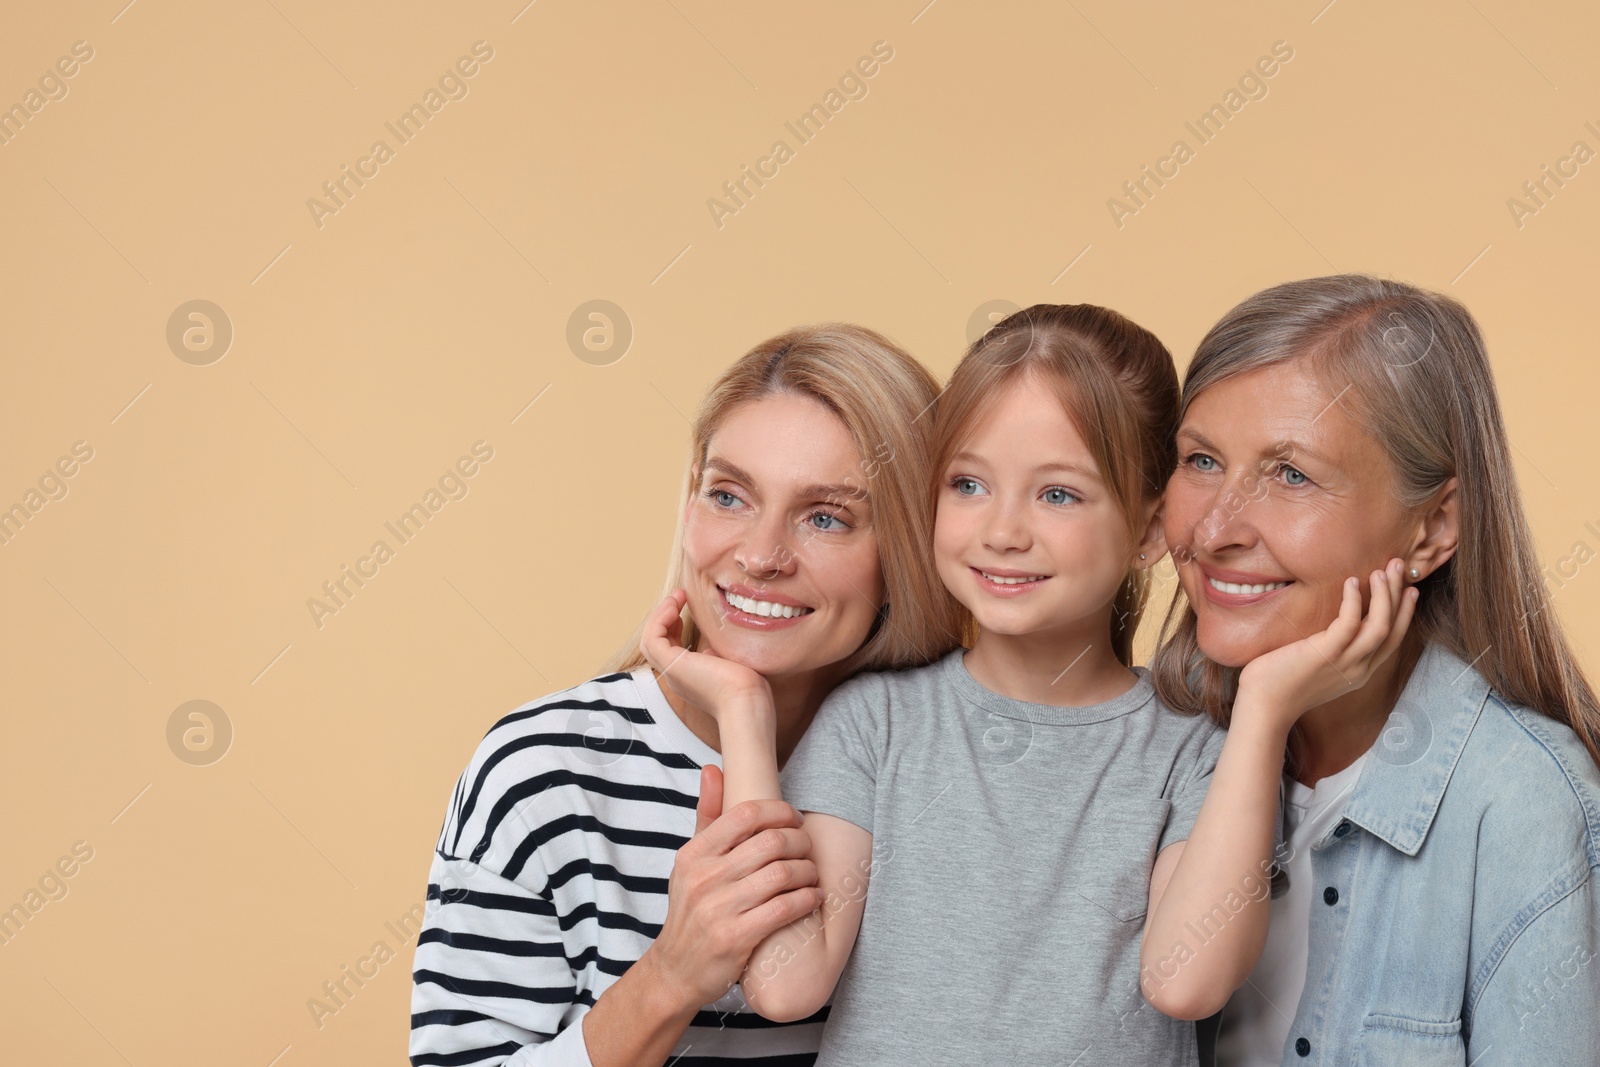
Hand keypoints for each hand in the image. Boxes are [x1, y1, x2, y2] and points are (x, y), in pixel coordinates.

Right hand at [640, 589, 771, 720]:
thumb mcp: (730, 663)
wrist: (747, 702)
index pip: (671, 648)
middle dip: (665, 617)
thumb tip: (711, 646)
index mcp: (690, 678)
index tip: (688, 606)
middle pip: (657, 644)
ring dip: (660, 615)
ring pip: (650, 641)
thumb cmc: (748, 687)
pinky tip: (675, 605)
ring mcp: (672, 672)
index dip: (675, 625)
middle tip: (680, 595)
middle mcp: (677, 677)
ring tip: (676, 596)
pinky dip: (659, 619)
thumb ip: (718, 653)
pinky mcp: (671, 665)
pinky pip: (652, 638)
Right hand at [641, 765, 823, 1009]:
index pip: (746, 814)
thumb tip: (712, 768)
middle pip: (771, 842)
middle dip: (800, 841)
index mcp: (694, 854)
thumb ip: (706, 816)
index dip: (780, 811)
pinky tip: (812, 898)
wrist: (675, 971)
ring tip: (812, 874)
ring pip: (782, 874)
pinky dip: (807, 900)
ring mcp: (719, 909)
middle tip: (808, 847)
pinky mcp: (735, 939)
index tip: (795, 819)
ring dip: (808, 872)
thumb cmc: (691, 910)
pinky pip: (785, 909)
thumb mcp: (690, 863)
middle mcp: (704, 878)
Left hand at [1235, 557, 1418, 732]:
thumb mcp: (1317, 669)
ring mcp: (1345, 663)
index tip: (1409, 589)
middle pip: (1392, 629)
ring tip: (1380, 570)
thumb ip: (1332, 651)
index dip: (1404, 613)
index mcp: (1359, 672)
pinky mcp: (1325, 654)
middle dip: (1399, 595)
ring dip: (1385, 595)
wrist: (1263, 708)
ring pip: (1379, 625)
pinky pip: (1349, 623)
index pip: (1392, 640)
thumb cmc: (1280, 685)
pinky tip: (1350, 582)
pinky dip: (1354, 601)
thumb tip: (1332, 628)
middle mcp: (1359, 669)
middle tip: (1398, 566)